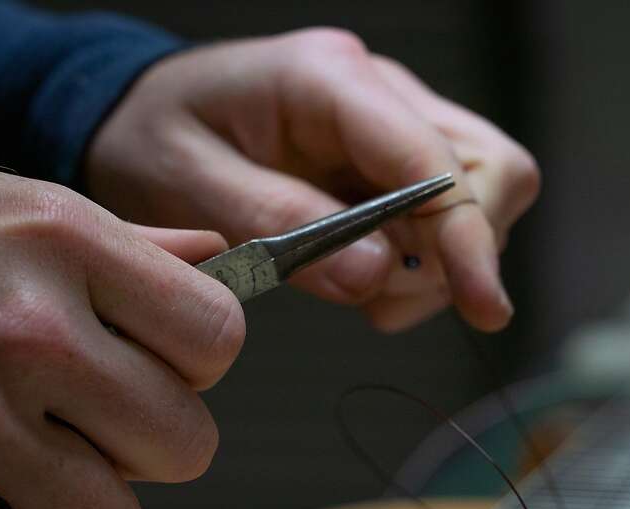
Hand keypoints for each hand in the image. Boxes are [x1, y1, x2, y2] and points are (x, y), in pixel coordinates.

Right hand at [0, 153, 243, 508]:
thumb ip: (118, 240)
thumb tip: (218, 263)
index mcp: (60, 241)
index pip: (218, 337)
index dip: (196, 363)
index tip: (157, 364)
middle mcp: (27, 328)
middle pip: (186, 445)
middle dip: (143, 446)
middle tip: (85, 423)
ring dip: (68, 506)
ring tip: (14, 460)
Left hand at [85, 28, 539, 332]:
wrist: (137, 118)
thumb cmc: (153, 140)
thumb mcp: (190, 184)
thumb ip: (281, 224)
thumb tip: (376, 276)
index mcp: (328, 79)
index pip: (434, 158)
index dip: (467, 236)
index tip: (483, 307)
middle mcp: (379, 91)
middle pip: (492, 168)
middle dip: (459, 252)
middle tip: (383, 304)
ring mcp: (394, 121)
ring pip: (483, 193)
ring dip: (441, 265)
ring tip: (362, 293)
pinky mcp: (392, 158)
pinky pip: (446, 213)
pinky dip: (423, 264)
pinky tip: (364, 277)